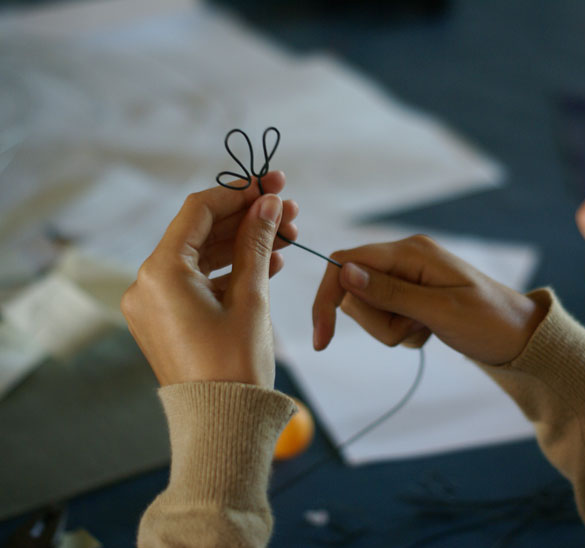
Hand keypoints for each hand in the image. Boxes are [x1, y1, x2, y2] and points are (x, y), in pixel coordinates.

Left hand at [121, 171, 297, 388]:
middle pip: (201, 232)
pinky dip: (231, 270)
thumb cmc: (235, 367)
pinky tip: (269, 263)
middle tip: (289, 209)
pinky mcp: (167, 319)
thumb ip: (258, 243)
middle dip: (247, 218)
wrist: (222, 425)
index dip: (239, 193)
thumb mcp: (252, 299)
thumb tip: (269, 203)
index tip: (273, 185)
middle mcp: (148, 284)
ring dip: (243, 243)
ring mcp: (155, 303)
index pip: (199, 211)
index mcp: (161, 273)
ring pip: (202, 256)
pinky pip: (199, 282)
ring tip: (287, 235)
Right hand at [312, 235, 548, 364]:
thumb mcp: (438, 310)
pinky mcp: (414, 294)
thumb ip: (390, 291)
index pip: (345, 263)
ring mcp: (409, 276)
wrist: (520, 337)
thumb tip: (345, 272)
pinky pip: (388, 316)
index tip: (323, 338)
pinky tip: (430, 331)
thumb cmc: (488, 322)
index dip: (328, 298)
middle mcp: (405, 257)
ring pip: (370, 308)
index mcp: (410, 252)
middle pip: (355, 291)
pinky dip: (403, 332)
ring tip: (426, 329)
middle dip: (377, 321)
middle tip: (415, 327)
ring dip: (391, 328)